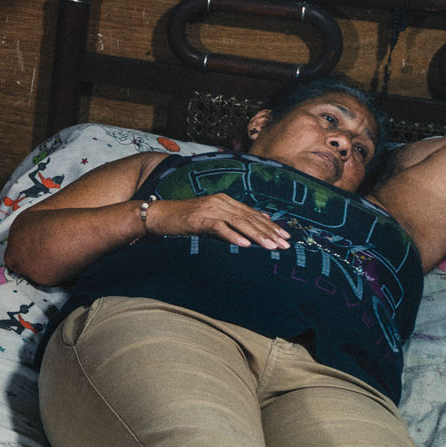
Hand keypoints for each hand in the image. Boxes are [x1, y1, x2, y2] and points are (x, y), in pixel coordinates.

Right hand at [147, 194, 289, 249]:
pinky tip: (245, 245)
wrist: (160, 215)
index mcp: (225, 200)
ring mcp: (210, 209)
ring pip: (239, 223)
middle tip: (285, 245)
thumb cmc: (185, 219)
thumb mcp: (211, 217)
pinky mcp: (199, 219)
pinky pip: (219, 228)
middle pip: (250, 218)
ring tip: (271, 247)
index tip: (285, 236)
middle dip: (269, 232)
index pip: (253, 213)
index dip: (270, 225)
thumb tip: (254, 226)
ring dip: (257, 235)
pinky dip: (233, 236)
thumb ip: (231, 219)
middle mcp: (220, 202)